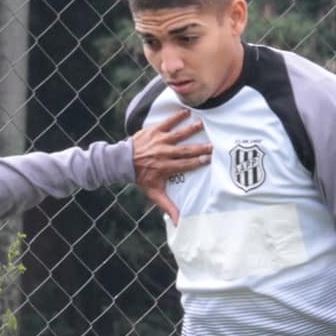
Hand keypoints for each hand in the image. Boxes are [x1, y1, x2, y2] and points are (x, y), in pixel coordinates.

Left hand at [131, 108, 211, 223]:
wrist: (122, 161)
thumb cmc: (141, 178)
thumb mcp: (154, 193)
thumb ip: (168, 206)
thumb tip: (179, 223)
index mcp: (166, 168)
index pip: (186, 165)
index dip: (198, 163)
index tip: (209, 160)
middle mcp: (164, 154)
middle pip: (186, 151)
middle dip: (200, 148)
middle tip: (213, 145)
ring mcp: (159, 141)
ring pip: (178, 135)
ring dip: (191, 129)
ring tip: (202, 124)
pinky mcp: (154, 131)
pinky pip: (167, 122)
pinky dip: (175, 117)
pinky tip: (186, 112)